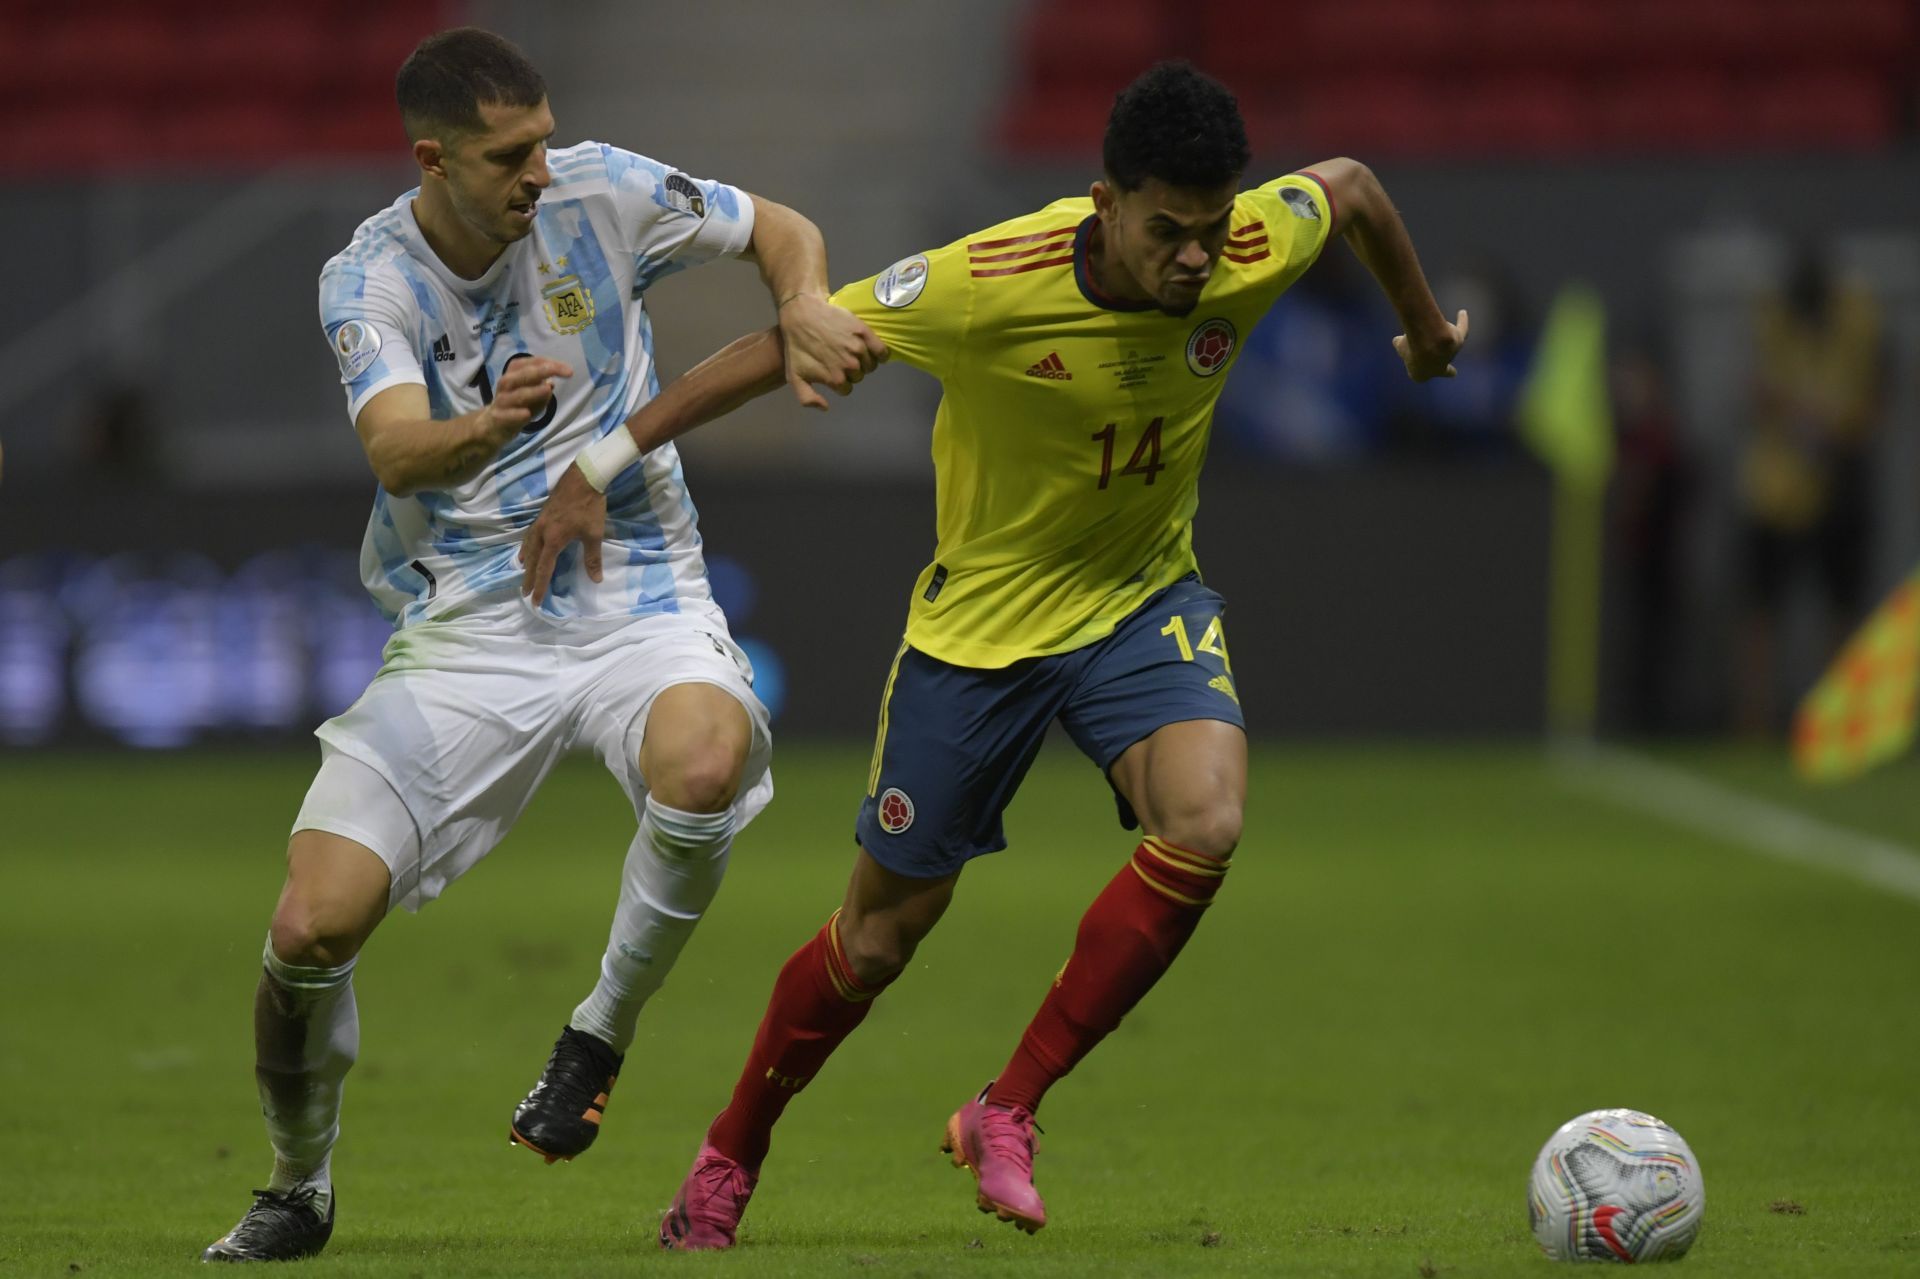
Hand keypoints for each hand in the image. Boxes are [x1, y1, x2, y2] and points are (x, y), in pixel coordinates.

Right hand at [482, 356, 572, 436]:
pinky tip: (526, 414)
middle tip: (561, 372)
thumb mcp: (532, 396)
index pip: (532, 363)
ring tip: (547, 389)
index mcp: (515, 373)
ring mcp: (502, 401)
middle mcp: (507, 383)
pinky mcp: (498, 417)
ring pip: (516, 394)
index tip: (569, 371)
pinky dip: (516, 414)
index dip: (550, 364)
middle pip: (522, 374)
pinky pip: (507, 415)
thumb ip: (542, 388)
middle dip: (542, 370)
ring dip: (532, 391)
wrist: (492, 426)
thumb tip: (551, 383)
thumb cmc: (517, 406)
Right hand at [517, 462, 604, 606]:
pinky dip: (526, 545)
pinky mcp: (542, 515)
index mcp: (553, 540)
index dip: (539, 586)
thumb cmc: (590, 506)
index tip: (535, 601)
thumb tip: (596, 580)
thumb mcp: (594, 534)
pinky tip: (528, 546)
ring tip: (523, 570)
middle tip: (524, 592)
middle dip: (528, 577)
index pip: (544, 569)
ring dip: (525, 561)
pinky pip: (529, 535)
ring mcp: (540, 522)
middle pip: (531, 560)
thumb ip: (592, 558)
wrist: (584, 477)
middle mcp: (541, 533)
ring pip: (528, 546)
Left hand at [777, 294, 886, 409]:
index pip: (846, 389)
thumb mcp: (794, 376)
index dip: (840, 382)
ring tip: (852, 352)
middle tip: (840, 358)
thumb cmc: (796, 345)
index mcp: (835, 379)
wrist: (801, 314)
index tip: (833, 371)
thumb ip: (807, 398)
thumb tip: (826, 407)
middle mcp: (850, 366)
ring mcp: (859, 349)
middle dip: (851, 371)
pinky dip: (881, 354)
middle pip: (859, 376)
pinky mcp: (864, 333)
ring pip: (870, 365)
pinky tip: (873, 350)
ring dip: (864, 362)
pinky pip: (881, 351)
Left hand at [1393, 309, 1468, 381]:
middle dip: (1447, 371)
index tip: (1418, 364)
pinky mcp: (1458, 342)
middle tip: (1452, 372)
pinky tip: (1462, 313)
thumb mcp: (1401, 345)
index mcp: (1421, 375)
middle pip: (1443, 370)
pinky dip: (1462, 322)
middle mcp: (1437, 369)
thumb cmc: (1412, 347)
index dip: (1418, 369)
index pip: (1420, 376)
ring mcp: (1449, 356)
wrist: (1429, 343)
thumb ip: (1400, 344)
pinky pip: (1461, 331)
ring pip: (1450, 349)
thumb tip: (1397, 340)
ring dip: (1446, 340)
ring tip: (1442, 329)